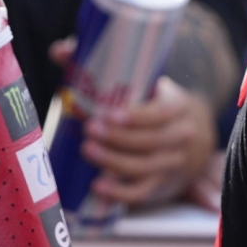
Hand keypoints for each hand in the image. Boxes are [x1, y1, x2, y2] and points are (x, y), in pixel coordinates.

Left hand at [85, 76, 215, 206]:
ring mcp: (171, 162)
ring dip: (114, 162)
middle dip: (118, 138)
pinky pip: (141, 192)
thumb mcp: (143, 81)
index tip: (109, 113)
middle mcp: (180, 136)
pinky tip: (98, 186)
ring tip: (88, 150)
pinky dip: (120, 194)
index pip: (161, 113)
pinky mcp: (159, 183)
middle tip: (89, 129)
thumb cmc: (151, 100)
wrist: (186, 130)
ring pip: (145, 168)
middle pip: (151, 142)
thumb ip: (102, 65)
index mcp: (177, 106)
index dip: (136, 116)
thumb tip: (60, 52)